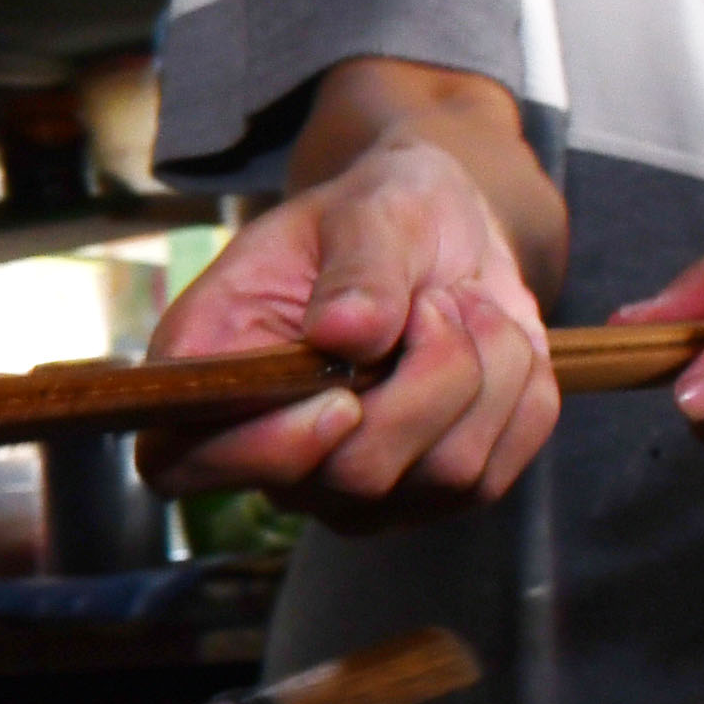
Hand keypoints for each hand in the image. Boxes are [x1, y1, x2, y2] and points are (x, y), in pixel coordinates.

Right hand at [138, 139, 557, 524]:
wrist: (443, 237)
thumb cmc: (377, 215)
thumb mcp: (365, 207)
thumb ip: (358, 266)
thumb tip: (345, 333)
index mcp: (212, 371)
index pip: (184, 462)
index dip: (263, 450)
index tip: (341, 397)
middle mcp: (274, 451)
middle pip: (353, 477)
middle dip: (427, 376)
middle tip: (434, 300)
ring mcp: (355, 489)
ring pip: (445, 475)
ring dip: (483, 373)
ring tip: (461, 308)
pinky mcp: (434, 497)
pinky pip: (501, 471)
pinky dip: (519, 396)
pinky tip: (490, 346)